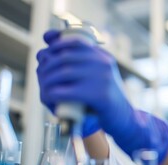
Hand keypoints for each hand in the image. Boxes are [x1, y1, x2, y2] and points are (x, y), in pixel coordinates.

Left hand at [37, 30, 167, 164]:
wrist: (125, 119)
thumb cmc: (104, 100)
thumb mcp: (96, 78)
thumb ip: (78, 66)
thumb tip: (42, 53)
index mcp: (103, 57)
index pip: (76, 41)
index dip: (56, 45)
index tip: (44, 53)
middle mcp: (104, 64)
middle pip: (66, 57)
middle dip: (48, 66)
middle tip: (41, 76)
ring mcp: (103, 78)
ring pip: (64, 72)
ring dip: (47, 80)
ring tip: (44, 89)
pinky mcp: (100, 96)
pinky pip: (68, 91)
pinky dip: (53, 94)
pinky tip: (49, 98)